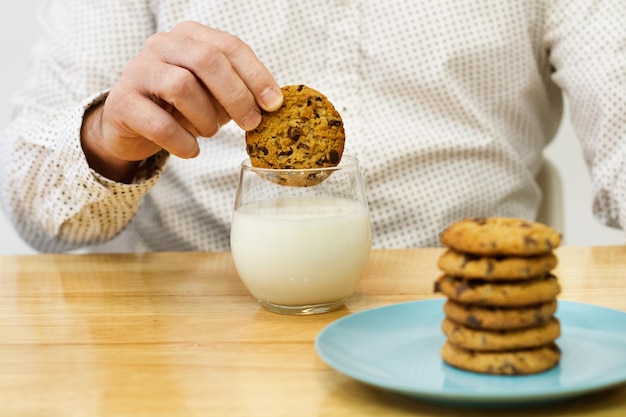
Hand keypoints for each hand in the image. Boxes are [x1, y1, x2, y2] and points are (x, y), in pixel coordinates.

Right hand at [81, 21, 282, 181]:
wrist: (131, 126)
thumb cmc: (180, 107)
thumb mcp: (213, 95)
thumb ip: (237, 93)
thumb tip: (270, 105)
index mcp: (190, 37)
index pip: (230, 46)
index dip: (256, 75)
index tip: (274, 104)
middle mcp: (162, 45)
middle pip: (207, 60)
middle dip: (236, 95)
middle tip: (251, 123)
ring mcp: (138, 70)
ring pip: (182, 86)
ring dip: (205, 118)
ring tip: (208, 132)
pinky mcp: (123, 102)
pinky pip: (160, 124)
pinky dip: (182, 142)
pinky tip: (190, 149)